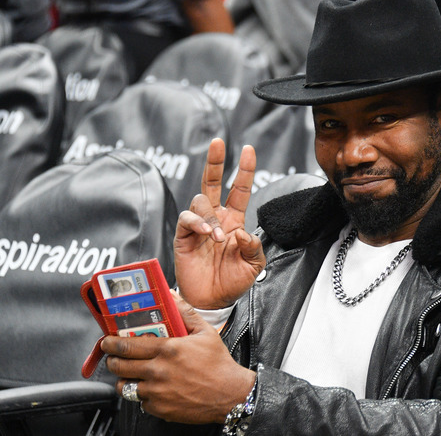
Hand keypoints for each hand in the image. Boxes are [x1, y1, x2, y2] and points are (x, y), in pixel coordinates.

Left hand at [102, 296, 256, 423]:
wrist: (230, 394)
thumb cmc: (219, 364)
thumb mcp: (206, 332)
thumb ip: (186, 313)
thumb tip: (172, 297)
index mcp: (168, 349)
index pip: (127, 345)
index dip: (111, 343)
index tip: (107, 341)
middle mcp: (158, 371)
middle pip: (119, 366)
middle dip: (113, 360)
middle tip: (115, 357)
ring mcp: (157, 392)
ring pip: (125, 386)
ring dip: (125, 379)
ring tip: (132, 375)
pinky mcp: (159, 408)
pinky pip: (140, 402)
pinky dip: (143, 395)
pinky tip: (154, 388)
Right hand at [175, 138, 264, 308]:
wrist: (213, 300)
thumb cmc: (233, 281)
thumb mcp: (254, 265)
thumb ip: (254, 248)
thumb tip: (242, 233)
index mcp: (234, 221)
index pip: (239, 189)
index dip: (244, 170)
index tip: (249, 149)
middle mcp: (216, 218)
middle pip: (212, 182)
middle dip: (215, 161)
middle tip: (218, 142)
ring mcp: (198, 226)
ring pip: (200, 201)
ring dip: (210, 215)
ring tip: (217, 237)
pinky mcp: (183, 236)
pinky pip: (187, 218)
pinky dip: (197, 222)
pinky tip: (206, 232)